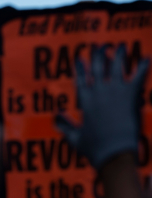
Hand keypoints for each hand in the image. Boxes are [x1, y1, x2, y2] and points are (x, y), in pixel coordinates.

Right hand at [56, 45, 149, 169]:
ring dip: (119, 56)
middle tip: (100, 45)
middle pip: (98, 68)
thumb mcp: (75, 137)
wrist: (114, 153)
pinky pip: (139, 77)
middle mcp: (99, 93)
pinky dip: (143, 67)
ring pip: (117, 67)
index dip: (80, 68)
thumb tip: (55, 117)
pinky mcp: (131, 96)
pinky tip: (147, 58)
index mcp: (85, 102)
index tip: (79, 58)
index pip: (81, 80)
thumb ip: (65, 125)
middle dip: (99, 55)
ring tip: (120, 46)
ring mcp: (115, 92)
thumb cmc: (94, 148)